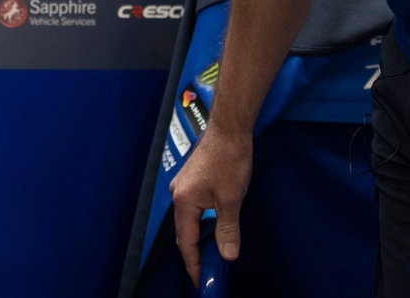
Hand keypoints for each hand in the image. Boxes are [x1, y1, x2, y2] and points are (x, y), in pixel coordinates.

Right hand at [168, 126, 252, 286]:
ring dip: (199, 238)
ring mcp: (182, 186)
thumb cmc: (229, 159)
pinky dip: (201, 223)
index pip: (186, 242)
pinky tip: (213, 227)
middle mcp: (177, 194)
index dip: (193, 264)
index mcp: (183, 201)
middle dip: (195, 254)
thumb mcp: (231, 198)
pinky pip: (192, 209)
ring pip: (189, 220)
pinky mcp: (191, 180)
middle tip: (206, 272)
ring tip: (211, 254)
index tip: (199, 281)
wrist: (228, 129)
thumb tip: (228, 255)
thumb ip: (227, 229)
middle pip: (184, 232)